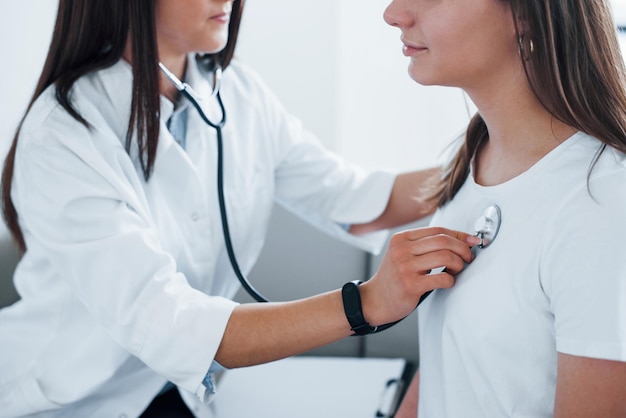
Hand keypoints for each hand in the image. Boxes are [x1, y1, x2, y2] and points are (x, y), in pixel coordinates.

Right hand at [360, 227, 478, 325]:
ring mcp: (405, 267)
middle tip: (468, 258)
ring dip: (459, 264)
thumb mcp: (403, 254)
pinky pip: (442, 278)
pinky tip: (447, 282)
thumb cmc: (394, 277)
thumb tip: (460, 239)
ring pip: (445, 257)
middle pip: (443, 241)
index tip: (472, 241)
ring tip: (456, 270)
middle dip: (463, 249)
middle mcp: (401, 250)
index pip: (437, 230)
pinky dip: (451, 280)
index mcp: (401, 239)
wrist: (374, 300)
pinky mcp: (411, 285)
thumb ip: (425, 246)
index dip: (459, 235)